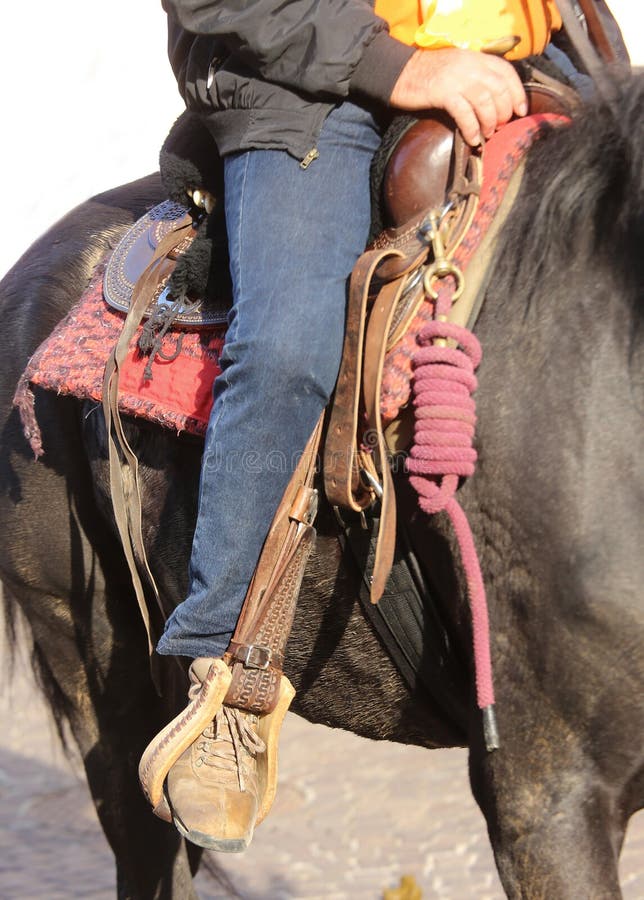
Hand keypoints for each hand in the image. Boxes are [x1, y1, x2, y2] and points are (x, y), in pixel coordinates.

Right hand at [389, 48, 527, 145]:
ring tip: (487, 134)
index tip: (520, 111)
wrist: (399, 73)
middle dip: (503, 112)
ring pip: (485, 102)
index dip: (517, 93)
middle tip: (499, 127)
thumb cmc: (428, 75)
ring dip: (489, 122)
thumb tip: (495, 101)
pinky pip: (465, 114)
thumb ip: (476, 77)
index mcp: (476, 58)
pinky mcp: (444, 93)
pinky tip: (473, 139)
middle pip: (499, 90)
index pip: (506, 72)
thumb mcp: (457, 68)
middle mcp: (470, 66)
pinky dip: (472, 129)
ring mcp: (457, 79)